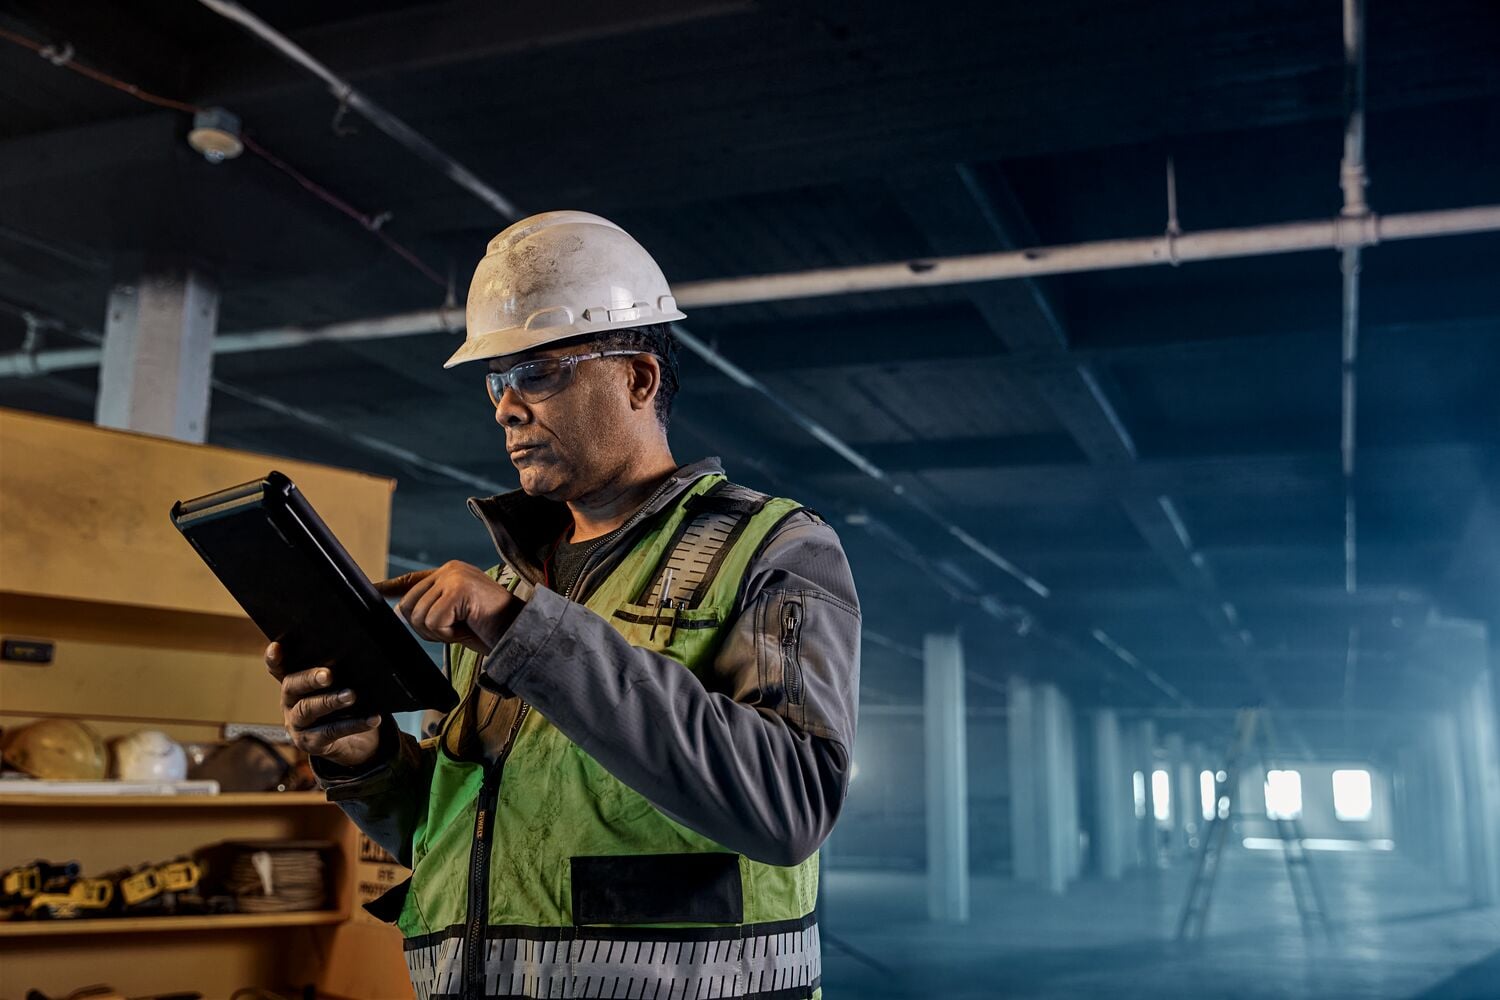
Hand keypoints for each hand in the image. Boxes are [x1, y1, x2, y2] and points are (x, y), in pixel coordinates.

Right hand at [266, 642, 381, 767]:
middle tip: (328, 675)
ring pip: (308, 710)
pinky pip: (331, 732)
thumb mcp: (338, 688)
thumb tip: (354, 660)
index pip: (277, 668)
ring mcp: (297, 724)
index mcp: (293, 684)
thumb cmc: (342, 706)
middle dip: (309, 679)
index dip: (274, 659)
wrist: (352, 743)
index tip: (276, 647)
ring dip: (330, 701)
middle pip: (292, 686)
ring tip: (351, 695)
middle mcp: (289, 703)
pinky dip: (354, 724)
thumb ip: (337, 674)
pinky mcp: (311, 743)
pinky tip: (372, 718)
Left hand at [376, 560, 520, 653]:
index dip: (389, 586)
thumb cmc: (490, 628)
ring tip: (464, 626)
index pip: (412, 580)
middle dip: (426, 627)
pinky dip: (447, 632)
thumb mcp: (456, 617)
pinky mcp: (458, 589)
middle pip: (408, 605)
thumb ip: (432, 609)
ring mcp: (454, 577)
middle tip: (454, 628)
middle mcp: (449, 570)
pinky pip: (433, 621)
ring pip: (418, 615)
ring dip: (438, 631)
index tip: (373, 588)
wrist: (519, 632)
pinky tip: (467, 625)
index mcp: (449, 574)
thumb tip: (400, 610)